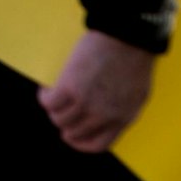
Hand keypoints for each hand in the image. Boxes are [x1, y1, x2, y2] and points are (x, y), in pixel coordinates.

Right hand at [38, 30, 157, 152]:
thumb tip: (104, 117)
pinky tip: (47, 87)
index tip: (71, 134)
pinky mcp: (70, 88)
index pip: (97, 144)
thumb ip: (121, 109)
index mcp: (123, 119)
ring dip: (53, 108)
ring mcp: (86, 104)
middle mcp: (104, 117)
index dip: (80, 142)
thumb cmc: (134, 56)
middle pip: (73, 133)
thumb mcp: (137, 93)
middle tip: (60, 108)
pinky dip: (44, 96)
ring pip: (58, 119)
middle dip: (64, 122)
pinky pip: (48, 102)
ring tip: (53, 94)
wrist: (127, 35)